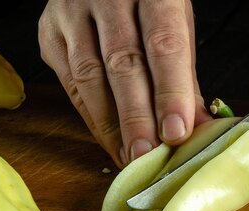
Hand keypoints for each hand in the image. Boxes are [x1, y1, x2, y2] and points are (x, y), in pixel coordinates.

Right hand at [38, 0, 210, 167]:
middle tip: (147, 156)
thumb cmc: (150, 2)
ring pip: (89, 76)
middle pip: (122, 63)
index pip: (163, 44)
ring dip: (111, 125)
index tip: (176, 132)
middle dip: (136, 117)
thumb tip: (198, 127)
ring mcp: (71, 12)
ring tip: (130, 156)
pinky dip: (91, 117)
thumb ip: (185, 75)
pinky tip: (110, 140)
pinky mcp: (50, 32)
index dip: (170, 92)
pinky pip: (70, 82)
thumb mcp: (177, 25)